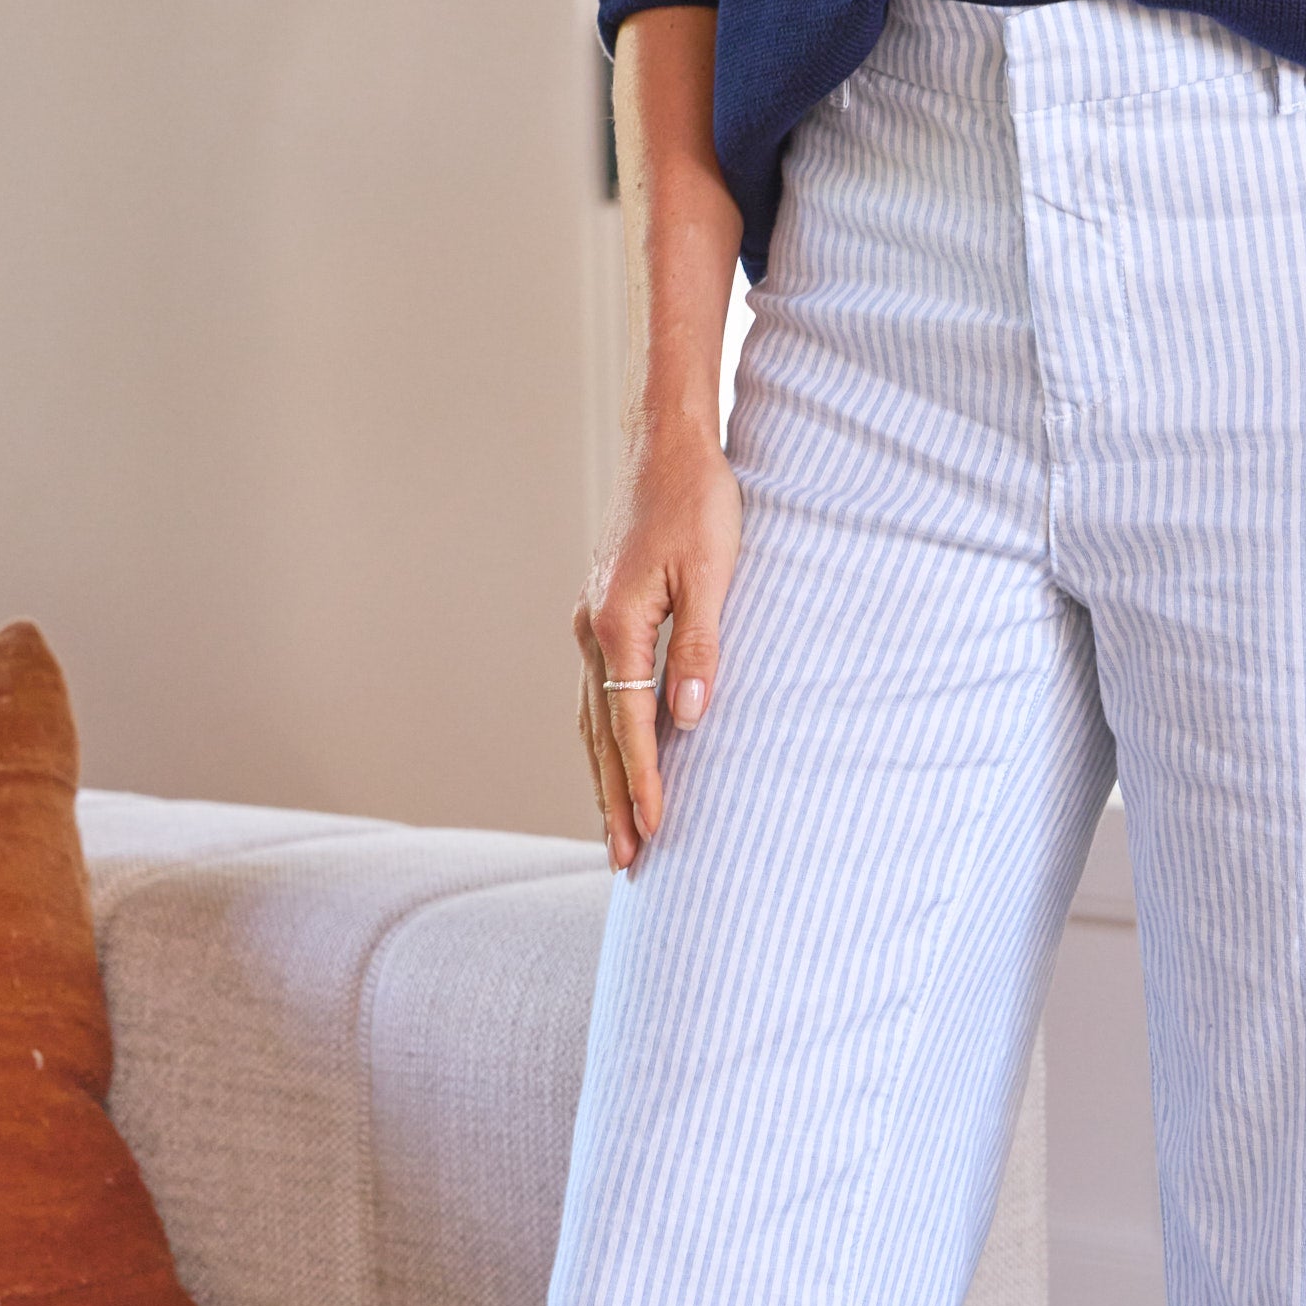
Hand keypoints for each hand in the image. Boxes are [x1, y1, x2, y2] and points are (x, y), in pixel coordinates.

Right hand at [573, 412, 740, 871]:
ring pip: (592, 718)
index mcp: (619, 624)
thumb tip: (691, 716)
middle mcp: (593, 630)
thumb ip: (701, 646)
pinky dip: (604, 737)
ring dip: (603, 776)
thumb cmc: (700, 502)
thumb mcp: (714, 573)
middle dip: (613, 799)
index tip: (656, 830)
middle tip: (625, 860)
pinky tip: (613, 761)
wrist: (667, 444)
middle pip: (601, 734)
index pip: (631, 724)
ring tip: (615, 829)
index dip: (644, 781)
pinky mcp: (602, 614)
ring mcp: (591, 622)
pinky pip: (598, 693)